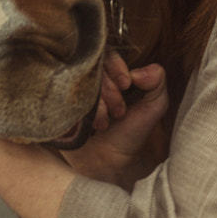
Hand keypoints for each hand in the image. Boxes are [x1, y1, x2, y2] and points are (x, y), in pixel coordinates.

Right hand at [62, 52, 167, 188]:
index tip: (127, 84)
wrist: (112, 164)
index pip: (106, 53)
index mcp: (108, 73)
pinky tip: (90, 127)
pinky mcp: (58, 111)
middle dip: (108, 89)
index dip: (116, 66)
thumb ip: (158, 81)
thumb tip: (139, 72)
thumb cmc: (132, 132)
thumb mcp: (155, 105)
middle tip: (119, 110)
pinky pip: (61, 102)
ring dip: (95, 103)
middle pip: (90, 68)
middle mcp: (87, 81)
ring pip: (77, 84)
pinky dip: (78, 113)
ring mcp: (70, 95)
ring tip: (105, 123)